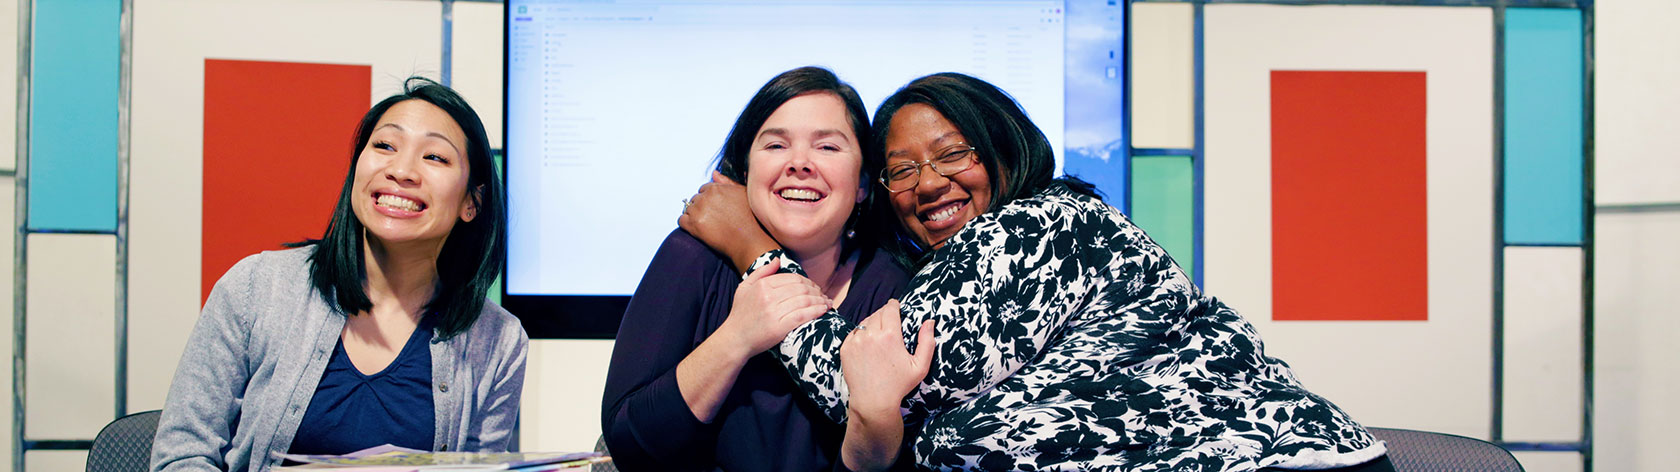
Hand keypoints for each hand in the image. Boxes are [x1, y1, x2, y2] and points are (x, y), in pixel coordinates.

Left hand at [679, 172, 780, 271]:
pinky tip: (698, 230)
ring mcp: (698, 210)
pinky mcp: (693, 225)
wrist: (749, 241)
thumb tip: (714, 173)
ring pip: (688, 209)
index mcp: (716, 188)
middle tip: (714, 220)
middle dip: (702, 208)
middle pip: (695, 199)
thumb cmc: (751, 219)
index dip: (710, 201)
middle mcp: (705, 197)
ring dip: (694, 216)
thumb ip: (727, 182)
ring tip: (708, 226)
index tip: (717, 210)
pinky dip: (687, 225)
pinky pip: (681, 221)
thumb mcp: (743, 194)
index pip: (704, 190)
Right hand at [718, 258, 831, 357]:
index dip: (808, 282)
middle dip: (816, 291)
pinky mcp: (779, 327)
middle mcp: (768, 296)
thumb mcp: (744, 287)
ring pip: (804, 301)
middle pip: (801, 288)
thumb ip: (761, 272)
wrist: (735, 339)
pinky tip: (823, 310)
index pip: (793, 278)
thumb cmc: (740, 314)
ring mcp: (773, 312)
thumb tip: (778, 260)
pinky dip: (816, 311)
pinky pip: (803, 315)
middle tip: (823, 295)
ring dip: (820, 301)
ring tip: (827, 303)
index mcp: (763, 285)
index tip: (815, 287)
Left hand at [840, 299, 935, 419]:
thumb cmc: (899, 385)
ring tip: (879, 333)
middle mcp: (871, 335)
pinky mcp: (845, 348)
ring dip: (872, 323)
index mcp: (890, 336)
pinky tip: (868, 343)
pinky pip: (854, 333)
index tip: (895, 306)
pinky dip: (861, 334)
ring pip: (865, 322)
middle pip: (878, 313)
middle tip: (890, 321)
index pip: (890, 308)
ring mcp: (856, 341)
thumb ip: (927, 342)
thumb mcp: (920, 366)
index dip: (894, 305)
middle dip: (884, 314)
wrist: (873, 402)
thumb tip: (929, 321)